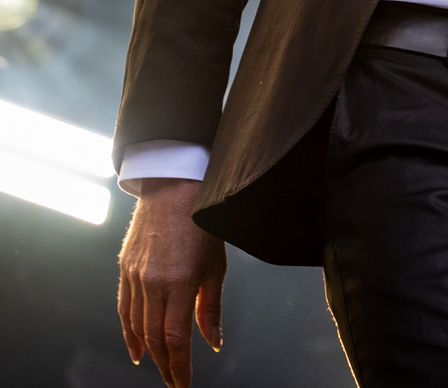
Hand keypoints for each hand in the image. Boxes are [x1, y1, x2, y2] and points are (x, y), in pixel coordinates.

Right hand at [118, 178, 225, 385]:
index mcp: (178, 282)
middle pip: (154, 337)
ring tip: (161, 368)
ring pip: (137, 326)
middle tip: (175, 381)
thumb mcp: (215, 266)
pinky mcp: (124, 270)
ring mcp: (134, 277)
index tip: (184, 383)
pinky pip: (124, 309)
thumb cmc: (203, 223)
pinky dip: (129, 333)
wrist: (175, 188)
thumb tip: (213, 341)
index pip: (176, 337)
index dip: (179, 365)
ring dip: (149, 352)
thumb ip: (210, 307)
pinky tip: (137, 349)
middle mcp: (151, 283)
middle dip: (166, 363)